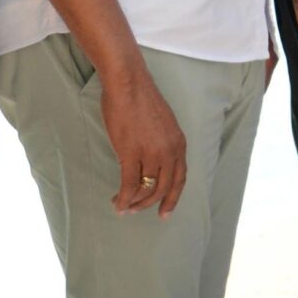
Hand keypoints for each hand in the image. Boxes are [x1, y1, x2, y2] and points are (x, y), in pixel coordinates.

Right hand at [102, 62, 187, 216]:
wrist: (129, 85)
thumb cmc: (142, 100)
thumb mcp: (163, 124)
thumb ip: (163, 143)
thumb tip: (153, 158)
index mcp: (180, 144)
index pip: (180, 179)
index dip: (173, 197)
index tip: (165, 212)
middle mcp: (170, 152)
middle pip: (165, 187)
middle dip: (151, 204)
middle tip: (137, 211)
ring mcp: (152, 153)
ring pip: (147, 187)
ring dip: (134, 201)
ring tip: (123, 207)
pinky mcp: (131, 153)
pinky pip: (129, 183)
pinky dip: (124, 196)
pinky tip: (117, 202)